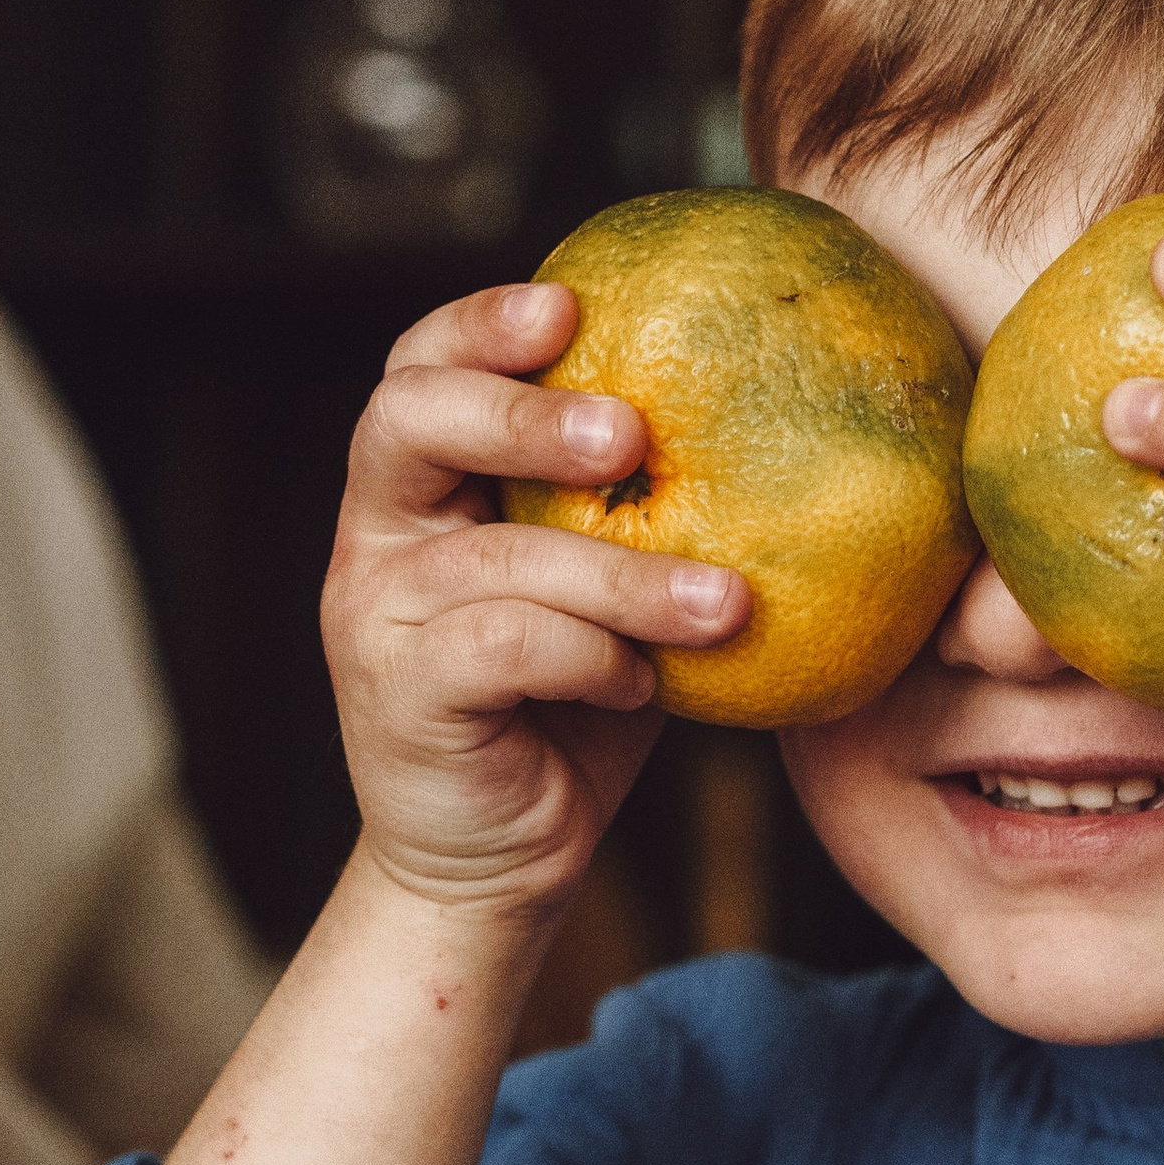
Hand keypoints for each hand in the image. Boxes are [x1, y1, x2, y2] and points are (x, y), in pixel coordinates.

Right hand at [322, 279, 746, 916]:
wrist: (501, 862)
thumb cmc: (571, 713)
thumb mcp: (611, 598)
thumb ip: (643, 518)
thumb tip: (788, 430)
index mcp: (424, 489)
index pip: (422, 369)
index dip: (481, 324)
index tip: (574, 302)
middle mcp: (381, 534)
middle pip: (409, 420)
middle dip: (521, 413)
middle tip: (631, 433)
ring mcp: (376, 614)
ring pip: (495, 555)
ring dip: (623, 575)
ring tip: (725, 603)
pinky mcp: (398, 694)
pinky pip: (503, 647)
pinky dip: (589, 658)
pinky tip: (640, 686)